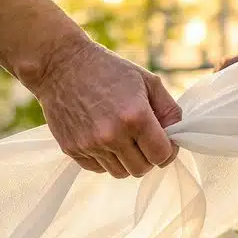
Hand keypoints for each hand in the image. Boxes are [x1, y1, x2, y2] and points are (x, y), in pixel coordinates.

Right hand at [26, 40, 182, 177]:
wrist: (59, 64)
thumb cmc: (109, 70)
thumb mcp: (148, 82)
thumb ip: (170, 111)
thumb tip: (178, 136)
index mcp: (135, 117)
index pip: (162, 156)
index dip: (168, 151)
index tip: (164, 141)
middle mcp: (112, 135)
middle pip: (142, 169)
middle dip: (148, 157)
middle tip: (142, 139)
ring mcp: (90, 144)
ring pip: (120, 172)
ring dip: (126, 160)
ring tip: (122, 137)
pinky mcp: (72, 150)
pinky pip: (98, 169)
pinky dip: (105, 159)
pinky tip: (103, 137)